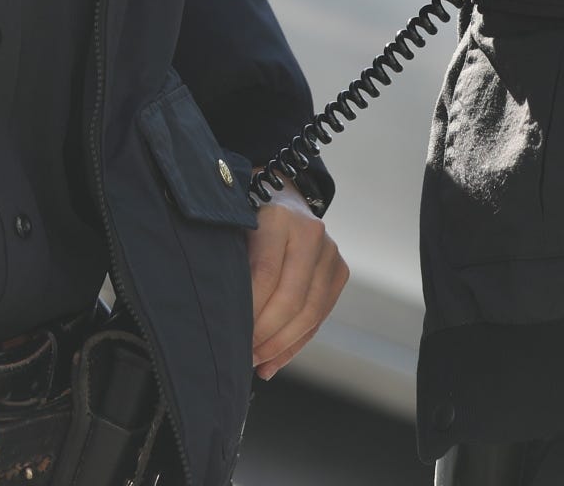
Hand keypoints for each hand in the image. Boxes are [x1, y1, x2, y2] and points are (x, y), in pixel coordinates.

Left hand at [247, 199, 347, 379]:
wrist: (281, 200)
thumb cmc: (245, 223)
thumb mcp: (233, 234)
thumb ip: (233, 270)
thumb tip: (223, 325)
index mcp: (280, 219)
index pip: (266, 275)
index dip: (250, 311)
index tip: (231, 335)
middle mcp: (312, 232)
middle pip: (292, 298)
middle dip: (266, 334)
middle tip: (242, 355)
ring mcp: (331, 252)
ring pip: (310, 313)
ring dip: (280, 345)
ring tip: (254, 361)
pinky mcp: (340, 271)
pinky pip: (318, 319)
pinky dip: (294, 345)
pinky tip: (271, 363)